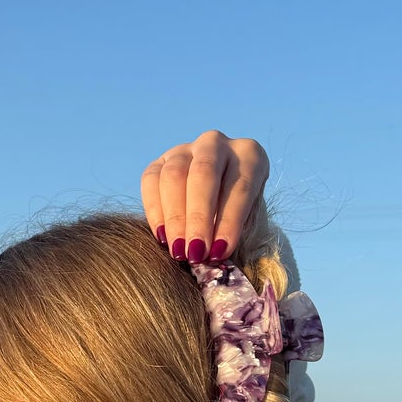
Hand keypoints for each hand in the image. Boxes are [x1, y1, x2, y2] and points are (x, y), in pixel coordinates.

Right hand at [140, 131, 269, 263]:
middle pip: (204, 174)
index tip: (219, 253)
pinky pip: (151, 181)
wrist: (218, 203)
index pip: (240, 186)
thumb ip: (238, 235)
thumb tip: (217, 258)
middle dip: (198, 218)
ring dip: (175, 218)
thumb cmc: (239, 217)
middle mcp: (216, 143)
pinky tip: (162, 237)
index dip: (230, 221)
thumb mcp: (249, 223)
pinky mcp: (160, 161)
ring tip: (178, 251)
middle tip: (194, 253)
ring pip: (174, 176)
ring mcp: (185, 149)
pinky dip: (155, 211)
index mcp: (250, 154)